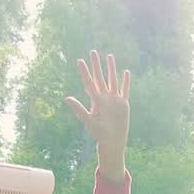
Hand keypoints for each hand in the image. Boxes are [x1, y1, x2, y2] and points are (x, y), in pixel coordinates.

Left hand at [65, 51, 130, 177]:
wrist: (112, 141)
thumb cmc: (98, 134)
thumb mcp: (88, 121)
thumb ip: (79, 109)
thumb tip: (67, 98)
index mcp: (95, 100)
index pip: (89, 82)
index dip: (84, 72)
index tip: (79, 61)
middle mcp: (104, 97)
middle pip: (100, 77)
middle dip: (96, 65)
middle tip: (93, 52)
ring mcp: (114, 99)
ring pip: (112, 80)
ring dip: (111, 68)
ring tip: (110, 56)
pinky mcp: (123, 104)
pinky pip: (124, 89)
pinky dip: (125, 81)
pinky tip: (125, 72)